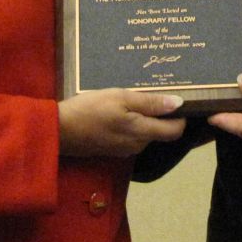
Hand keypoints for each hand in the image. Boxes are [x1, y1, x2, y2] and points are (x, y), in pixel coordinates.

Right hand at [58, 88, 185, 157]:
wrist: (60, 130)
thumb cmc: (90, 109)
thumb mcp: (120, 98)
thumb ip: (150, 102)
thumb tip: (179, 103)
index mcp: (142, 132)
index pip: (175, 131)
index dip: (181, 116)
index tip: (177, 99)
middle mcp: (138, 145)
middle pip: (161, 132)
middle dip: (163, 115)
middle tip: (154, 92)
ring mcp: (125, 149)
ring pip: (146, 133)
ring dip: (146, 119)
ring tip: (136, 98)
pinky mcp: (113, 149)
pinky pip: (132, 136)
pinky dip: (133, 124)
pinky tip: (122, 110)